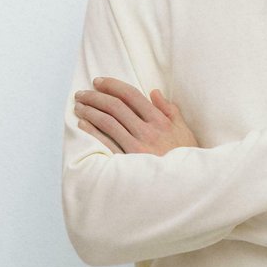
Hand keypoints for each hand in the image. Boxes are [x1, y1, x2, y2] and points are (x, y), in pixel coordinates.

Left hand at [74, 77, 199, 155]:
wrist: (187, 184)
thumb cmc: (185, 157)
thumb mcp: (185, 131)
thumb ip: (170, 110)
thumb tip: (154, 92)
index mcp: (160, 121)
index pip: (131, 95)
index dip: (112, 85)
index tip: (99, 82)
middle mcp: (147, 132)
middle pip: (115, 106)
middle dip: (95, 96)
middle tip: (82, 93)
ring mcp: (136, 147)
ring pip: (107, 122)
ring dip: (90, 111)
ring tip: (79, 106)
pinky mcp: (128, 162)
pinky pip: (105, 143)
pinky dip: (92, 131)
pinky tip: (83, 124)